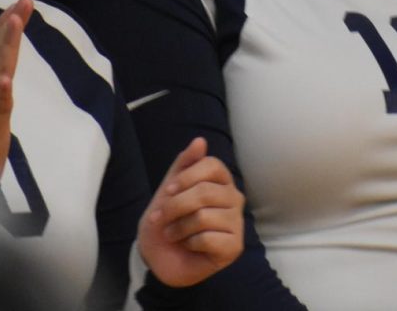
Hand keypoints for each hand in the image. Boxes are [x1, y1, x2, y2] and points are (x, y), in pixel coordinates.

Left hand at [138, 137, 244, 287]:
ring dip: (179, 227)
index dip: (186, 177)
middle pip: (204, 192)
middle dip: (175, 206)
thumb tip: (200, 141)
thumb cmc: (167, 220)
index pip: (212, 165)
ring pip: (203, 216)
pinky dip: (189, 243)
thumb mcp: (169, 188)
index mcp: (221, 181)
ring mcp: (237, 223)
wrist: (159, 255)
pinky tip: (189, 246)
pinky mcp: (234, 246)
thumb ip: (184, 164)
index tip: (168, 190)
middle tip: (162, 218)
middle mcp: (234, 199)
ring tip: (174, 234)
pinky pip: (207, 238)